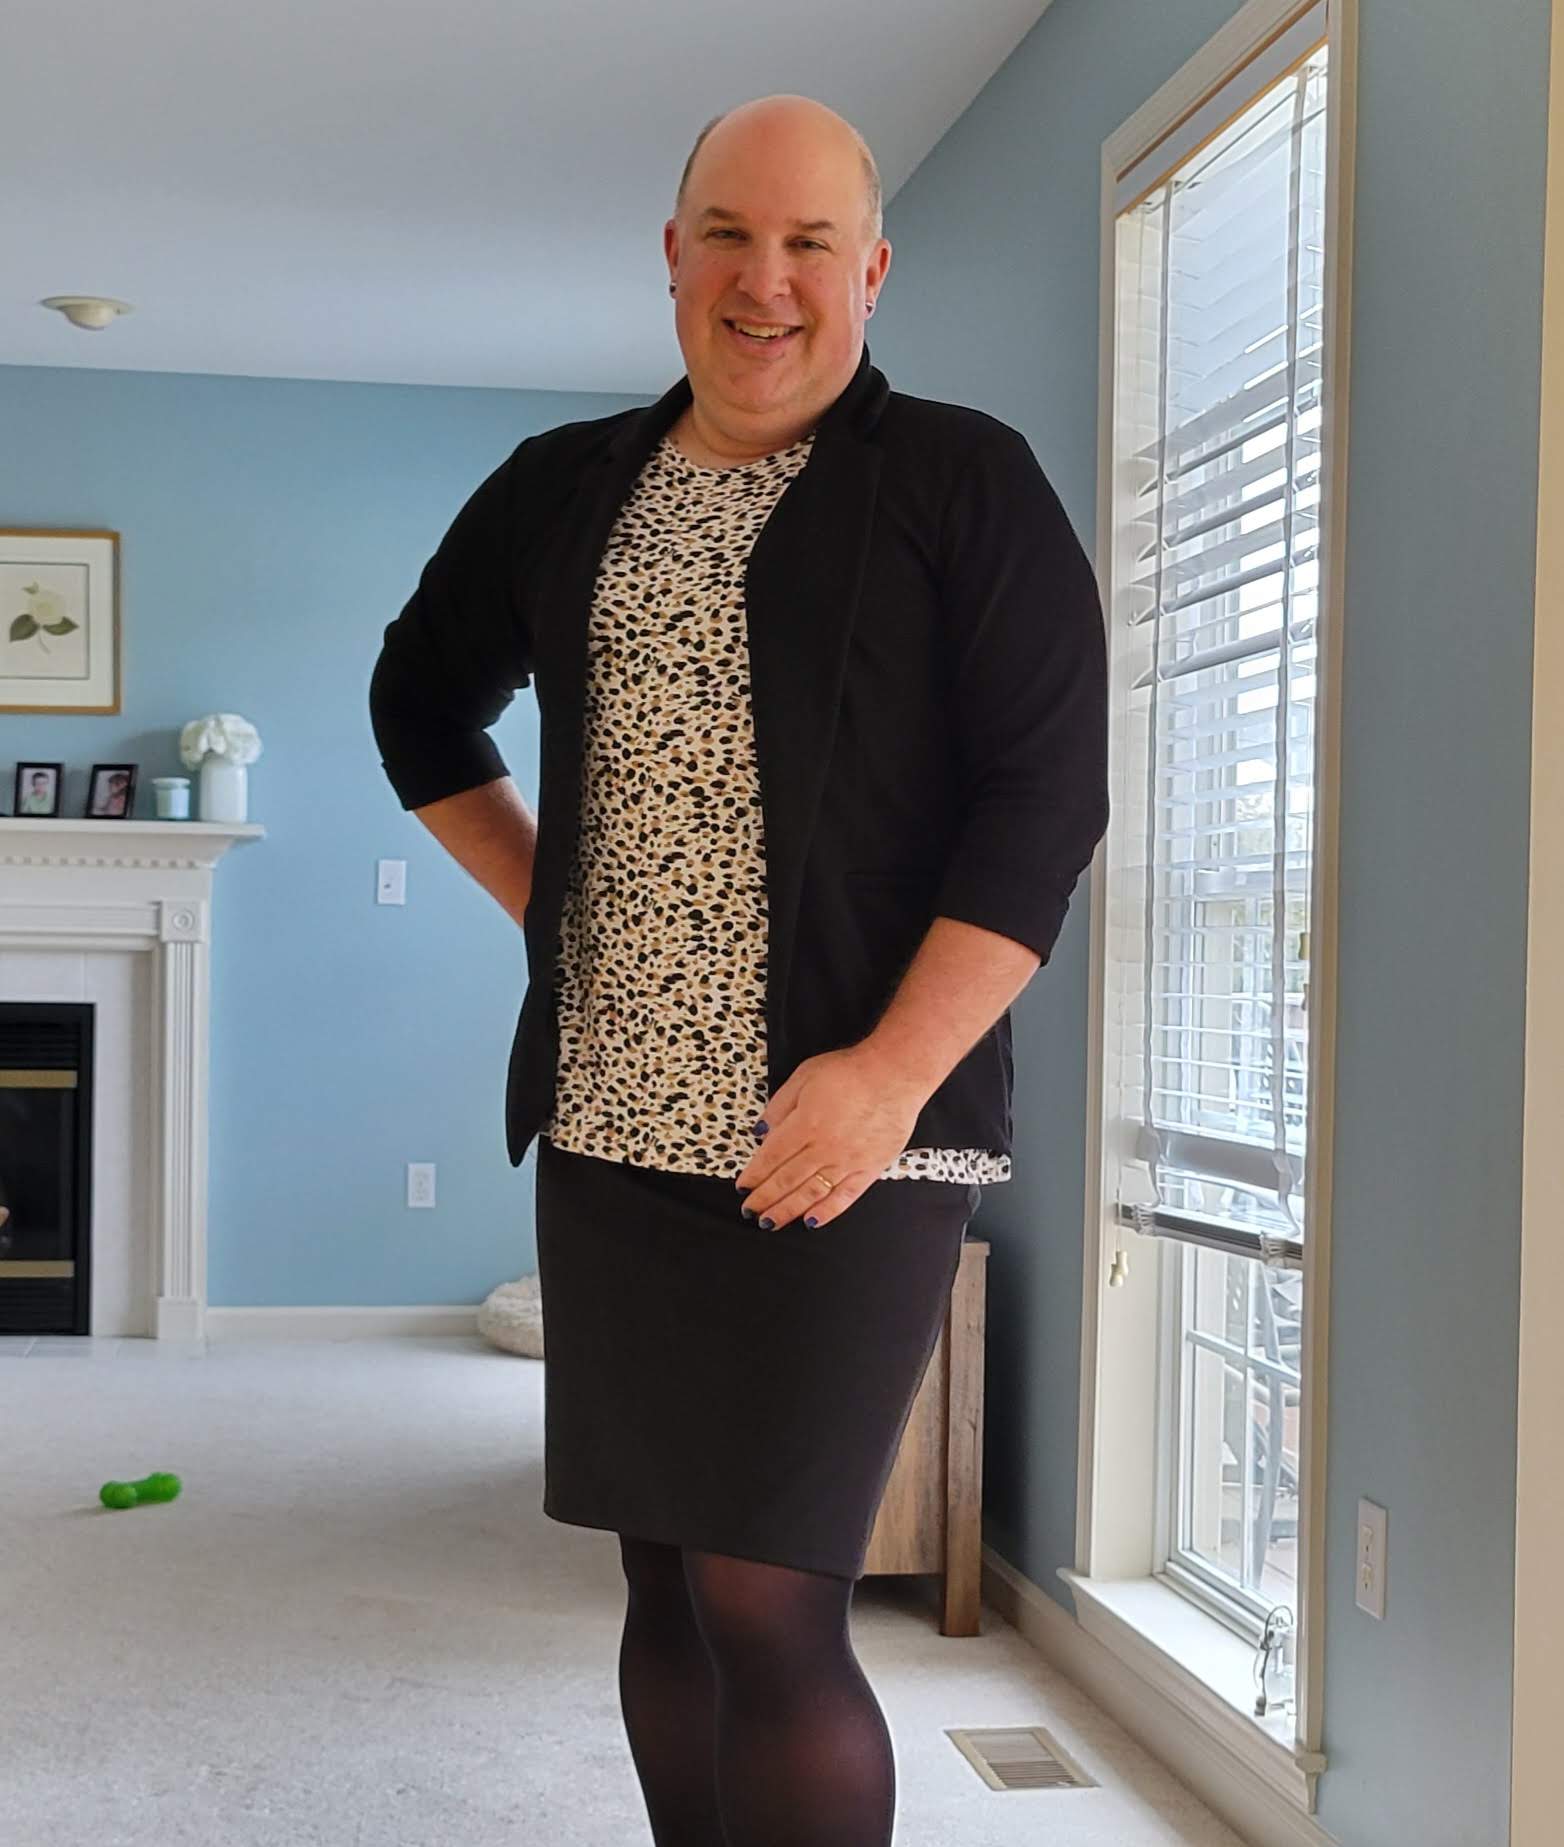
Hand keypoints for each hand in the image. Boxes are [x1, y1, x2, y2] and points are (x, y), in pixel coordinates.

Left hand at [733, 1044, 929, 1229]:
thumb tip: (761, 1131)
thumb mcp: (804, 1076)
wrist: (895, 1075)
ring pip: (811, 1194)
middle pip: (787, 1180)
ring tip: (771, 1222)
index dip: (754, 1175)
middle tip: (749, 1211)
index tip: (742, 1187)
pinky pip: (845, 1197)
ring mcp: (847, 1162)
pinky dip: (827, 1212)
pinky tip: (811, 1222)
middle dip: (764, 1199)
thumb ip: (780, 1106)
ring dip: (788, 1210)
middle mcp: (824, 1148)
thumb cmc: (850, 1072)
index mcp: (805, 1125)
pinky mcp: (869, 1169)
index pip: (771, 1157)